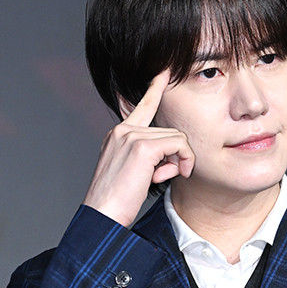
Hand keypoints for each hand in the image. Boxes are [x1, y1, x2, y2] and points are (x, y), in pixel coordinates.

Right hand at [83, 70, 193, 226]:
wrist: (103, 215)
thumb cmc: (116, 202)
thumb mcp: (132, 173)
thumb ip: (150, 159)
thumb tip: (172, 157)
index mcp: (117, 134)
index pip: (140, 106)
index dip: (154, 89)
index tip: (163, 72)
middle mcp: (123, 130)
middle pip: (168, 130)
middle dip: (174, 154)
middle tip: (166, 175)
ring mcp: (131, 136)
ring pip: (176, 137)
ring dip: (178, 160)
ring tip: (162, 179)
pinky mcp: (142, 147)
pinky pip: (178, 144)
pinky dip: (183, 160)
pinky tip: (173, 175)